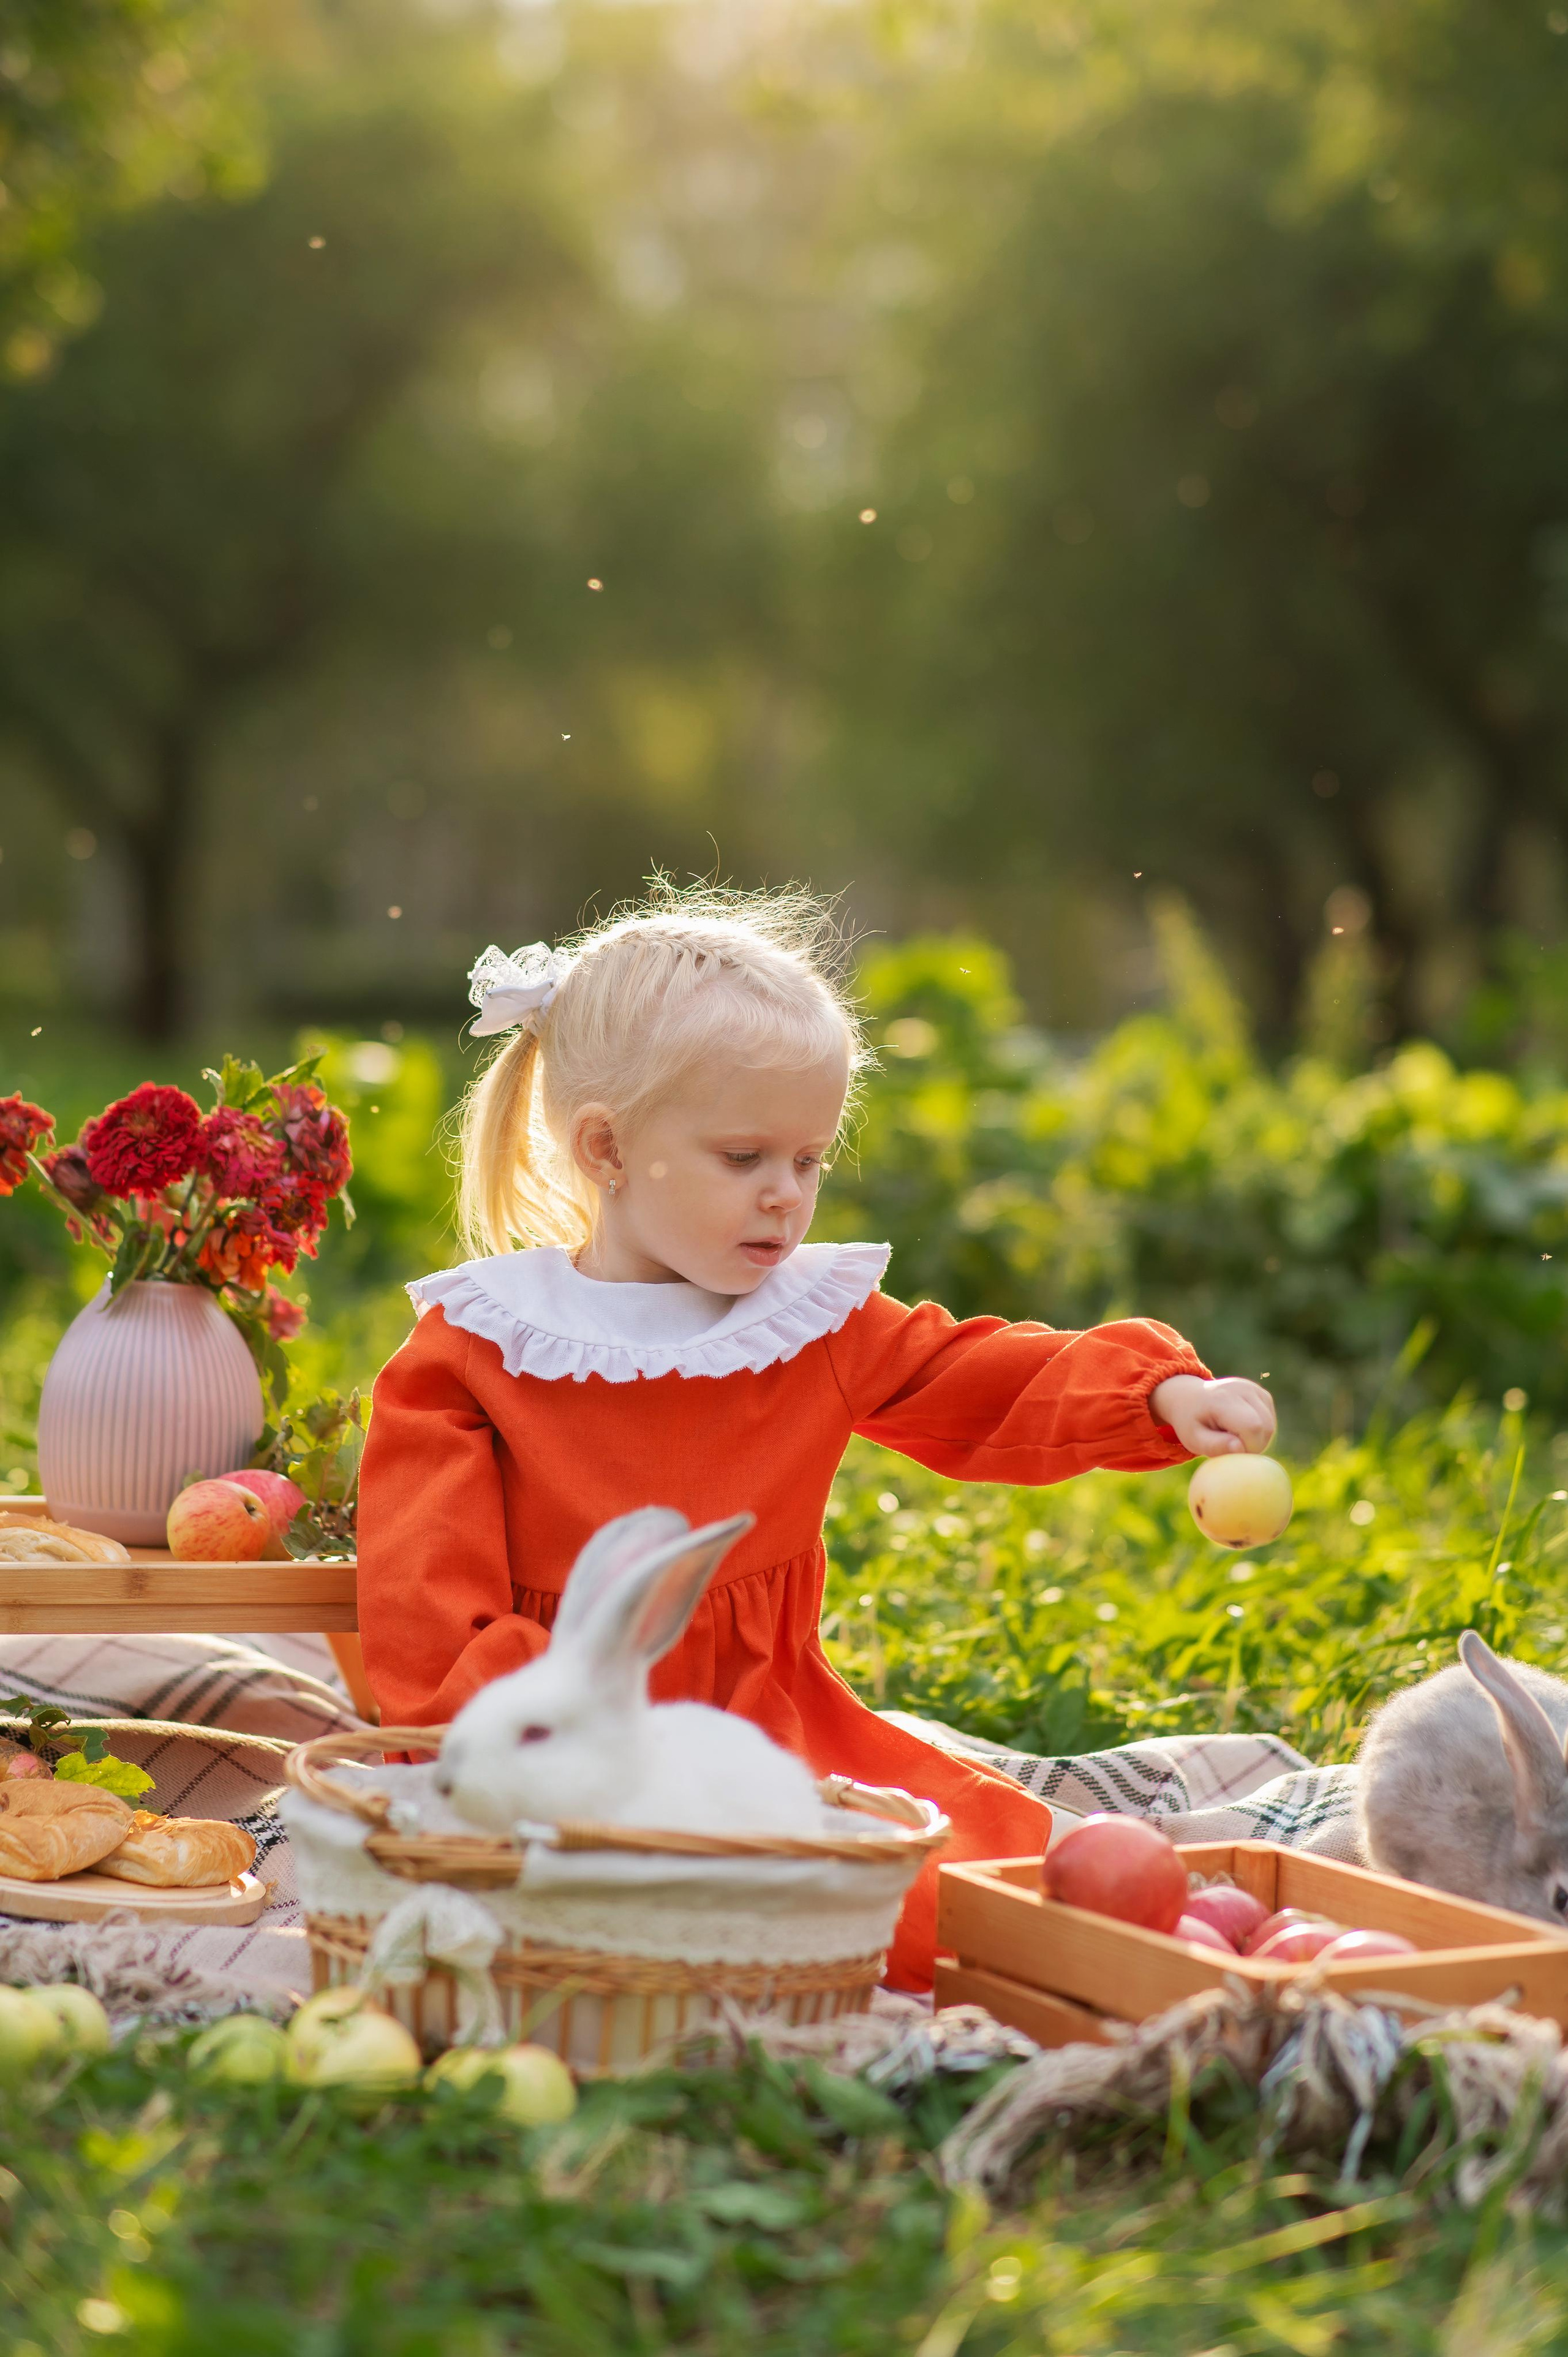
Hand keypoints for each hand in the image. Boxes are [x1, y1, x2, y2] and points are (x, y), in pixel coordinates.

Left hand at [1149, 1374, 1275, 1457]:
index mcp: (1223, 1398)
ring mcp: (1255, 1389)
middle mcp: (1243, 1389)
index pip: (1252, 1427)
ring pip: (1271, 1426)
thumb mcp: (1193, 1439)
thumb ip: (1214, 1446)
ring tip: (1233, 1436)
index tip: (1229, 1450)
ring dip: (1257, 1440)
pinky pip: (1270, 1421)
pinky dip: (1259, 1431)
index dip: (1247, 1447)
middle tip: (1231, 1446)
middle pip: (1266, 1428)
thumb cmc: (1191, 1422)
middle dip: (1253, 1446)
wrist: (1189, 1397)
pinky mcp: (1262, 1394)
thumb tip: (1240, 1448)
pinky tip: (1241, 1428)